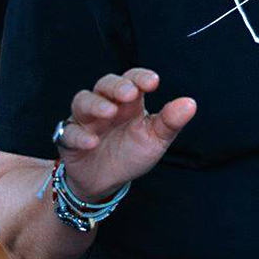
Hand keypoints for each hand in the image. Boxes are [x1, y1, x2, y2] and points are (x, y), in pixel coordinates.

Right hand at [55, 68, 195, 198]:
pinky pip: (69, 132)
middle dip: (116, 86)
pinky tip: (92, 141)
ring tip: (109, 112)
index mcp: (129, 103)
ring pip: (82, 101)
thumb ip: (170, 122)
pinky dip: (79, 135)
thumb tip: (190, 103)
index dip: (140, 77)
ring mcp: (85, 121)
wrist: (106, 181)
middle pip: (105, 85)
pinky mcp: (69, 139)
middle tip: (129, 93)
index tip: (153, 82)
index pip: (132, 80)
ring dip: (95, 105)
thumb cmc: (131, 153)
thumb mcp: (155, 139)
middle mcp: (106, 105)